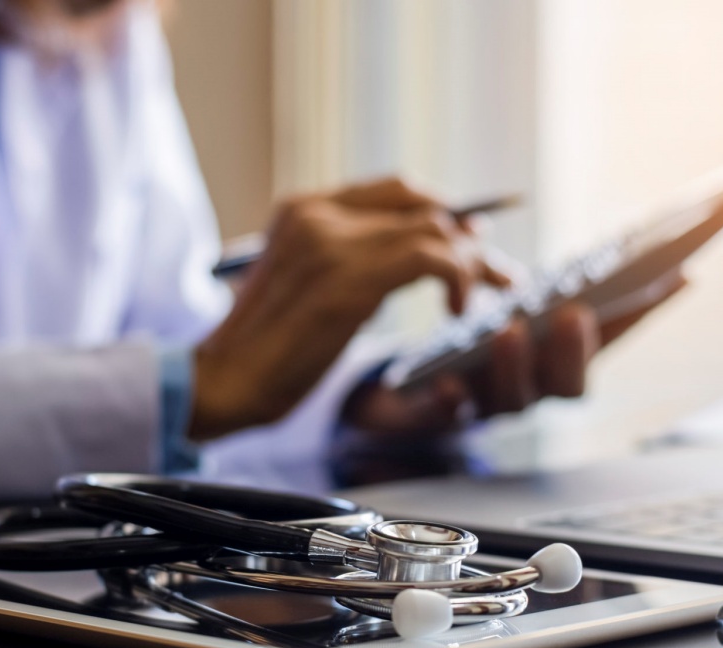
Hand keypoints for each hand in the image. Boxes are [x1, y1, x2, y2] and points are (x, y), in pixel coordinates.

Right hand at [189, 177, 509, 439]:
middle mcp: (317, 214)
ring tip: (485, 297)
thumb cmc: (265, 350)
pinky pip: (431, 258)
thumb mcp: (305, 286)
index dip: (443, 211)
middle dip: (470, 238)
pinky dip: (457, 280)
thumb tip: (417, 251)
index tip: (473, 240)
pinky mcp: (349, 278)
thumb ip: (349, 260)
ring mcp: (332, 241)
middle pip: (422, 205)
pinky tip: (453, 311)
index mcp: (302, 210)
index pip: (395, 190)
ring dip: (473, 263)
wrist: (223, 381)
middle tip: (499, 274)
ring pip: (434, 229)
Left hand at [342, 275, 686, 434]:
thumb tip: (603, 233)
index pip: (613, 336)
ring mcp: (490, 405)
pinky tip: (447, 379)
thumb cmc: (472, 337)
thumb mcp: (514, 298)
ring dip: (515, 365)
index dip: (645, 312)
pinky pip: (450, 416)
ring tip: (507, 330)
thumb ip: (559, 279)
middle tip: (574, 314)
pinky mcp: (442, 414)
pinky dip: (452, 400)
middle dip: (575, 350)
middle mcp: (532, 386)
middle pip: (569, 385)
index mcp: (556, 356)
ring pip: (514, 400)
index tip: (678, 275)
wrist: (399, 384)